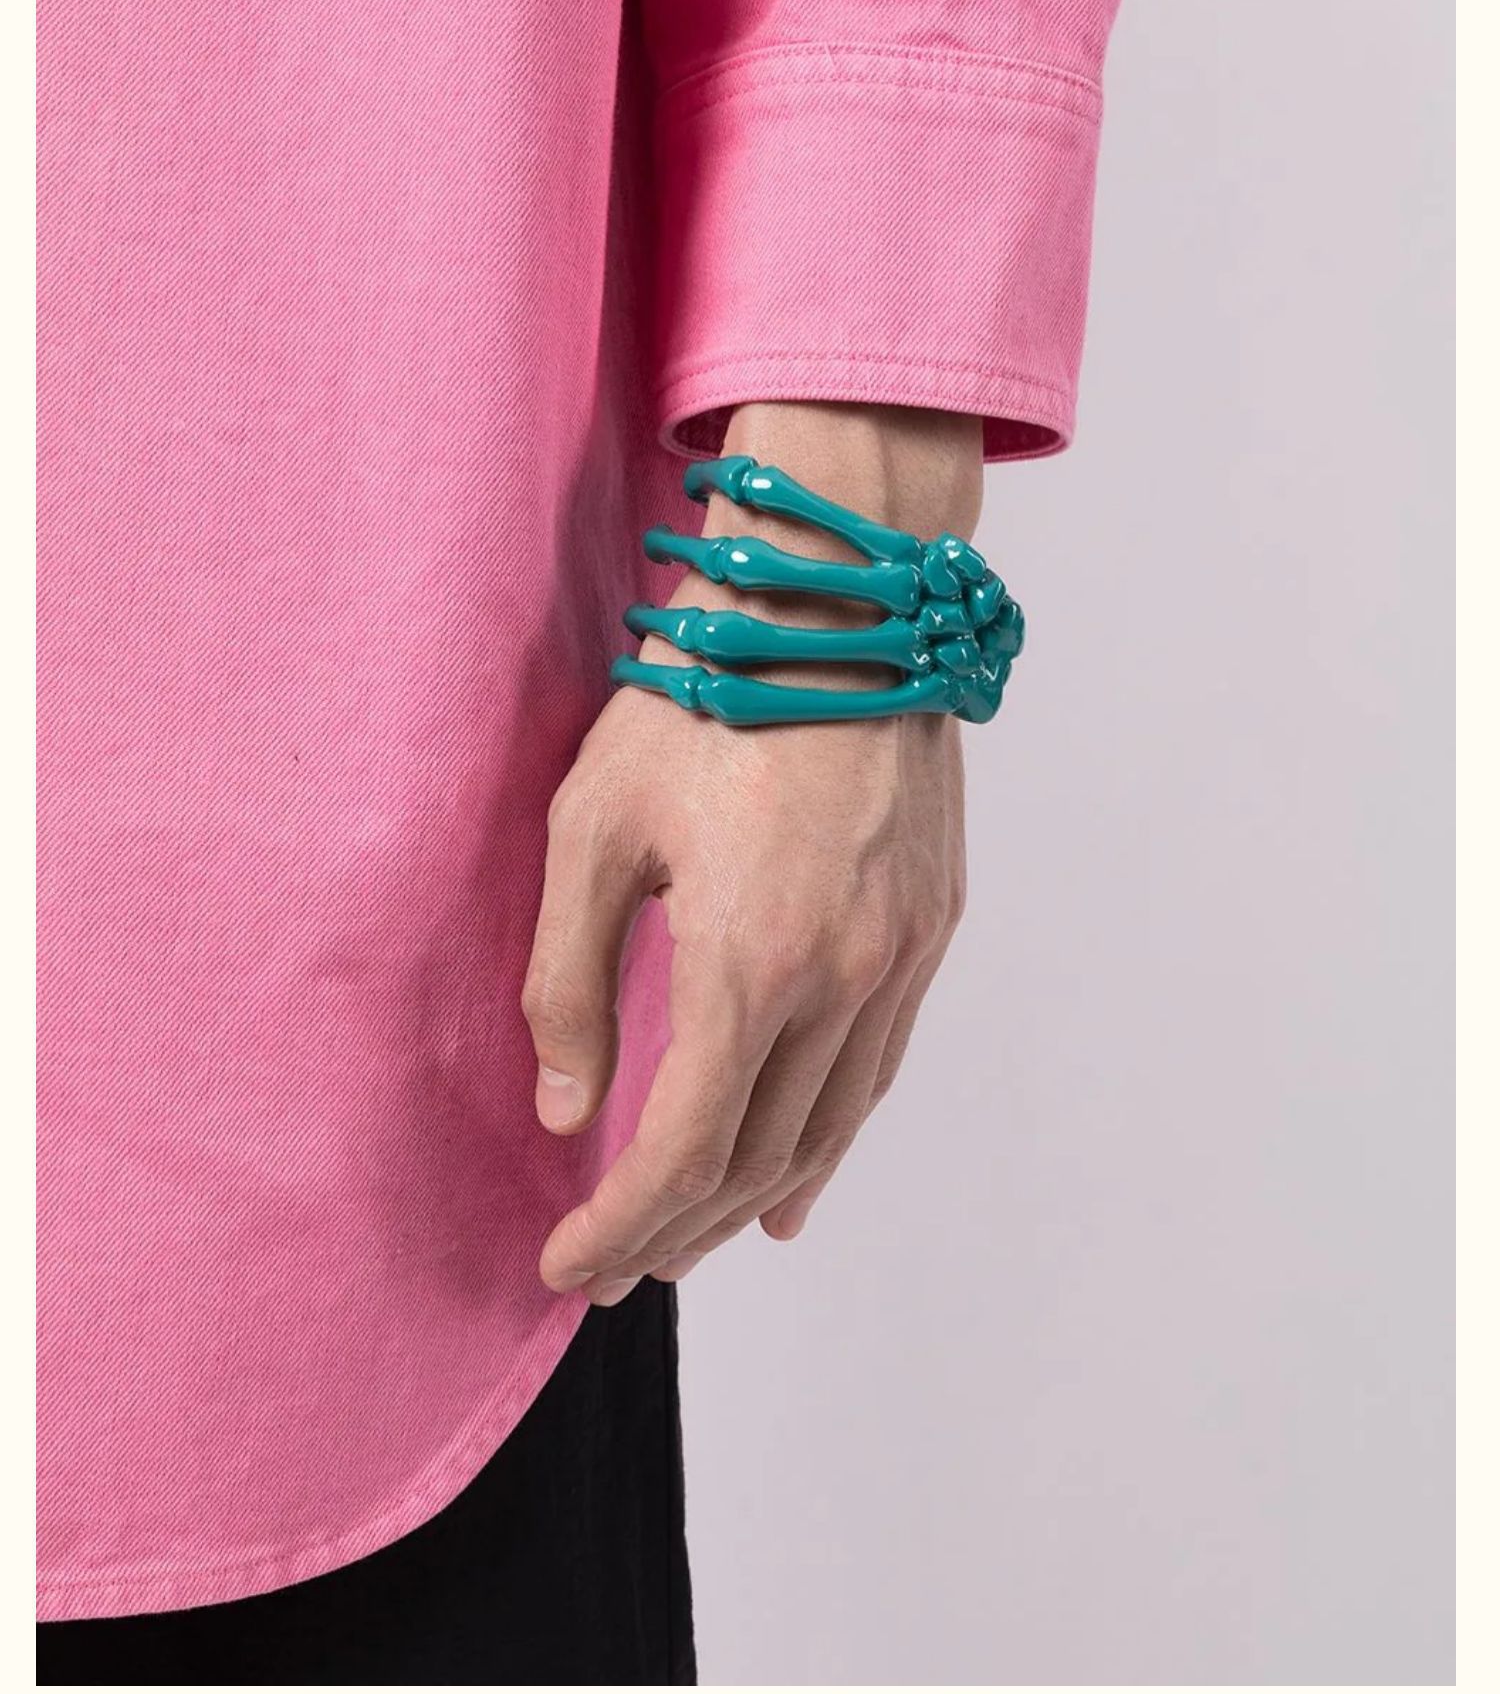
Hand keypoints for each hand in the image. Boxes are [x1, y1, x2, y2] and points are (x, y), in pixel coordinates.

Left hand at [523, 401, 981, 1302]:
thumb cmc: (703, 696)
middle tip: (614, 1268)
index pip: (683, 1150)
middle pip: (758, 1160)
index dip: (619, 1225)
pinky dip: (828, 1138)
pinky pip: (878, 1069)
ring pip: (829, 1128)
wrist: (843, 603)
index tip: (564, 1269)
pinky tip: (793, 1178)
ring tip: (691, 1242)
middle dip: (675, 1230)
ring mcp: (901, 958)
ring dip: (751, 1199)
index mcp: (749, 960)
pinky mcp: (932, 928)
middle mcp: (842, 980)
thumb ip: (570, 980)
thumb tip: (568, 1110)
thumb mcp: (595, 826)